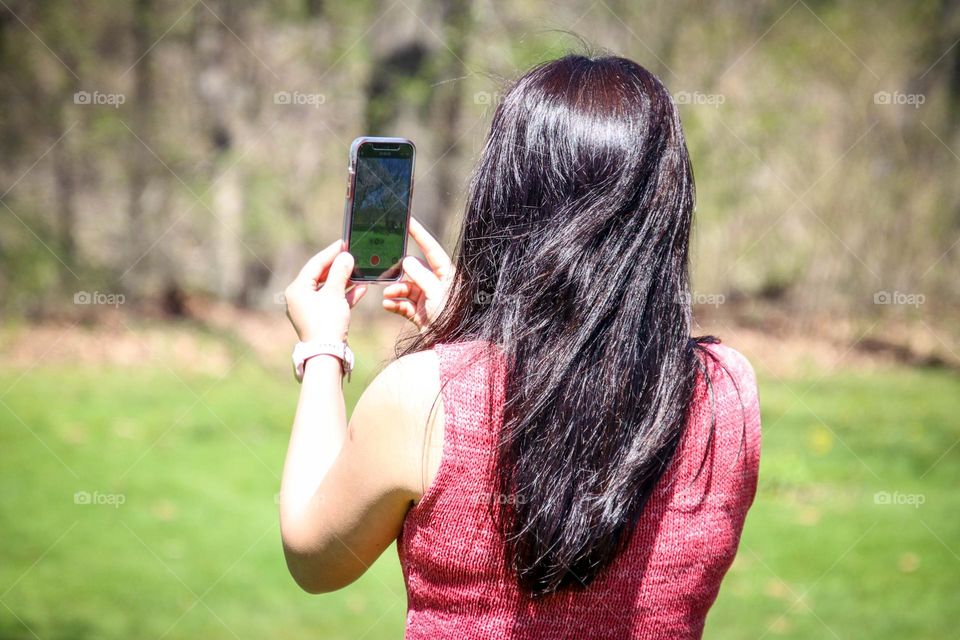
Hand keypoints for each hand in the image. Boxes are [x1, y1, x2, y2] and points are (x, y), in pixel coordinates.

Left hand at [285, 240, 367, 342]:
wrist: (327, 354)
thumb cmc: (326, 323)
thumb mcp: (334, 294)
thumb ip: (340, 273)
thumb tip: (345, 257)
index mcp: (297, 289)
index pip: (315, 264)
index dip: (331, 253)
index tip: (344, 243)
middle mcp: (300, 297)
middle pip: (321, 276)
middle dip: (339, 266)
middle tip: (352, 256)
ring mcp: (310, 309)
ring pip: (328, 288)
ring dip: (344, 280)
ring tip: (359, 271)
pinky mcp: (320, 318)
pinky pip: (333, 301)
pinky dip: (345, 295)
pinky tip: (361, 289)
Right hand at [382, 217, 453, 331]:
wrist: (449, 346)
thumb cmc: (450, 318)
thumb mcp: (436, 293)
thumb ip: (421, 276)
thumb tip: (406, 261)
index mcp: (447, 275)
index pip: (431, 249)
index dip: (419, 234)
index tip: (407, 221)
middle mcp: (437, 284)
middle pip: (413, 270)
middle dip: (399, 272)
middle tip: (387, 270)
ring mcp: (427, 299)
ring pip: (406, 287)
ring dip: (395, 290)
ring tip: (388, 294)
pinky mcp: (419, 313)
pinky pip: (403, 304)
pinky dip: (394, 303)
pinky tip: (387, 304)